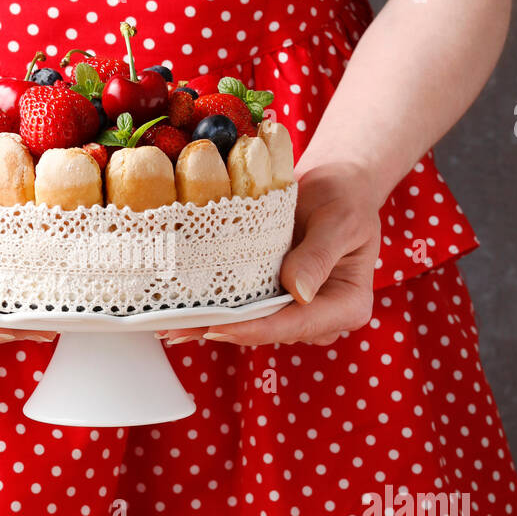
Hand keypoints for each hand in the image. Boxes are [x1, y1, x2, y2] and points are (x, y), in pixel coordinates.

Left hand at [159, 162, 380, 347]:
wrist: (334, 185)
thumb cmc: (345, 198)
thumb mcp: (340, 220)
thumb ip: (320, 255)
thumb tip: (298, 291)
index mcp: (348, 306)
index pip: (299, 323)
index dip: (258, 328)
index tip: (222, 327)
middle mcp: (320, 317)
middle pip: (269, 330)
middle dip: (225, 329)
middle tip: (178, 329)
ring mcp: (294, 310)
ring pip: (250, 324)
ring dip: (209, 325)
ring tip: (168, 327)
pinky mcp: (272, 298)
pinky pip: (242, 308)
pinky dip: (212, 310)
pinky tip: (179, 316)